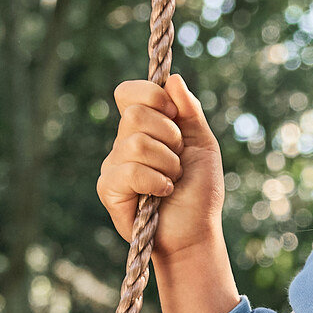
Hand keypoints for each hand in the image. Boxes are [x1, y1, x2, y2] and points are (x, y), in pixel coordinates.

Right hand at [98, 72, 226, 255]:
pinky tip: (162, 193)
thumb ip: (190, 111)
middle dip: (169, 135)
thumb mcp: (203, 145)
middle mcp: (124, 143)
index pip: (128, 92)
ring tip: (172, 180)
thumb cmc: (200, 192)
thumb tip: (174, 79)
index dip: (151, 96)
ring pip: (135, 143)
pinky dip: (155, 181)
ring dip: (167, 163)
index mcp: (145, 128)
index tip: (174, 114)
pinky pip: (129, 171)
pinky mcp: (109, 189)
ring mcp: (113, 166)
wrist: (197, 232)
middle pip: (134, 114)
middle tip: (178, 159)